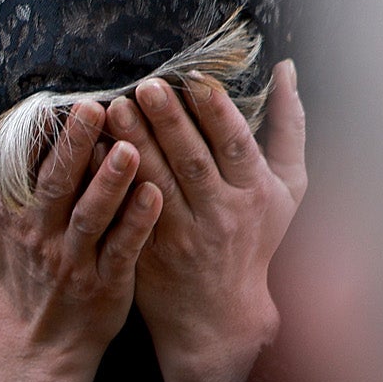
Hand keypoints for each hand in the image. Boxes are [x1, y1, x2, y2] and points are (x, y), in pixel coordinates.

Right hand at [0, 92, 162, 381]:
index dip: (38, 130)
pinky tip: (156, 195)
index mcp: (12, 210)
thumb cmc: (12, 264)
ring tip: (131, 148)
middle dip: (75, 146)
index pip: (22, 162)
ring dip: (110, 183)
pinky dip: (137, 223)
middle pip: (56, 184)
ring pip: (91, 216)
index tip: (56, 95)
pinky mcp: (104, 281)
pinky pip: (121, 249)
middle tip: (96, 107)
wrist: (34, 339)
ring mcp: (72, 258)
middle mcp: (40, 232)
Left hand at [100, 62, 305, 381]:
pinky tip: (94, 155)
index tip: (194, 78)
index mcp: (254, 191)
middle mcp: (220, 213)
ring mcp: (182, 235)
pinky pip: (127, 212)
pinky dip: (113, 183)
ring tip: (114, 109)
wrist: (219, 312)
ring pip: (157, 184)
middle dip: (169, 122)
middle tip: (145, 86)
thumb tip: (287, 69)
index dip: (216, 111)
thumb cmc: (256, 236)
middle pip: (192, 160)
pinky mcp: (149, 252)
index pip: (235, 144)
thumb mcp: (287, 186)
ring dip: (135, 145)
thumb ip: (288, 126)